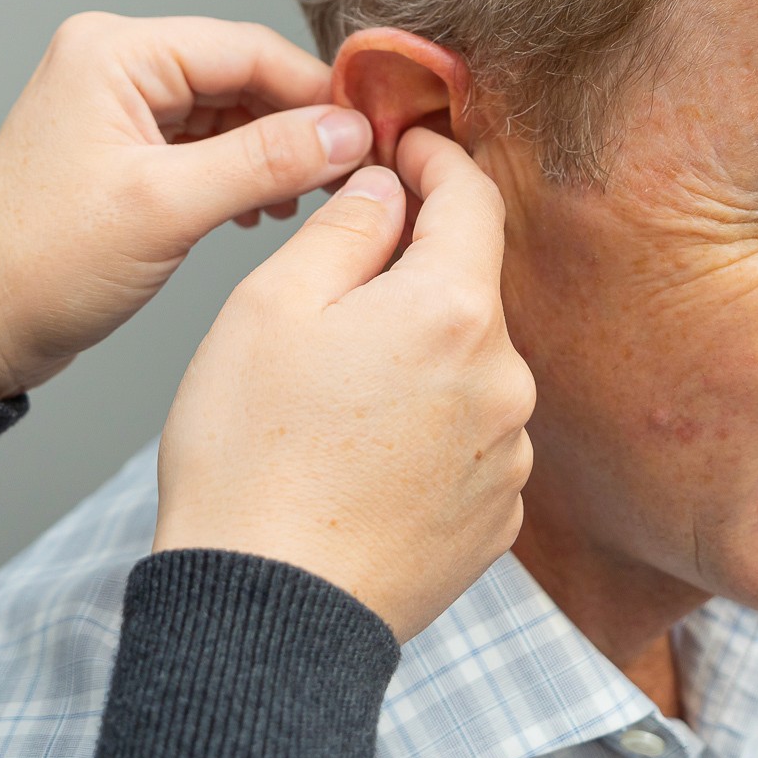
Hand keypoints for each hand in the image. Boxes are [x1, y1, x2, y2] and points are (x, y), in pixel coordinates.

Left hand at [0, 13, 372, 399]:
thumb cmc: (41, 264)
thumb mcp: (167, 209)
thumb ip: (265, 161)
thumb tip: (348, 131)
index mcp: (114, 52)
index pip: (248, 47)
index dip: (317, 90)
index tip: (374, 132)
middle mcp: (113, 61)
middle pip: (241, 74)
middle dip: (298, 125)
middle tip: (353, 174)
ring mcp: (115, 104)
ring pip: (227, 110)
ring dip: (272, 152)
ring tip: (308, 201)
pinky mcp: (120, 147)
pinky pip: (201, 141)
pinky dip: (238, 171)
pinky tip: (261, 212)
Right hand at [152, 127, 535, 641]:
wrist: (265, 614)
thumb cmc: (250, 458)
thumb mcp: (271, 307)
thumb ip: (345, 227)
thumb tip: (387, 187)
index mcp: (452, 311)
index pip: (470, 197)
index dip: (437, 157)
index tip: (408, 143)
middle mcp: (503, 379)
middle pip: (467, 285)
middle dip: (412, 266)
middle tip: (333, 279)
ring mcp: (506, 454)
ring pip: (466, 363)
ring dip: (417, 350)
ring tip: (331, 391)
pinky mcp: (496, 517)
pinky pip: (467, 435)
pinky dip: (426, 420)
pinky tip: (359, 447)